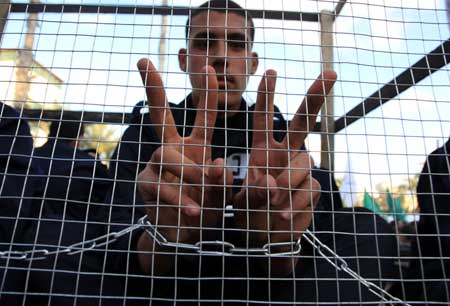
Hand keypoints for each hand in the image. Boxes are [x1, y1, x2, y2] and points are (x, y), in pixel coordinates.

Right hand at [135, 59, 232, 271]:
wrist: (183, 237)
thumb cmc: (204, 208)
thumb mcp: (220, 193)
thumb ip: (224, 179)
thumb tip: (221, 161)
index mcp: (195, 147)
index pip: (202, 115)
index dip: (206, 92)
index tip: (207, 67)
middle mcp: (172, 150)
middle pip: (160, 116)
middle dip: (153, 88)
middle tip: (142, 61)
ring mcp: (155, 165)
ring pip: (165, 154)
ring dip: (187, 170)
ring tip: (204, 188)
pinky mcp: (145, 185)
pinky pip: (160, 186)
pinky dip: (179, 199)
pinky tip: (193, 211)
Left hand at [234, 69, 336, 273]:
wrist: (266, 239)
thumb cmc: (248, 213)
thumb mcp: (235, 198)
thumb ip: (238, 186)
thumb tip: (257, 177)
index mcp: (262, 151)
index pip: (263, 119)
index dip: (267, 96)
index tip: (270, 71)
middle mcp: (284, 155)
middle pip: (302, 122)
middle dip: (315, 97)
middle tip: (331, 72)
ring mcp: (300, 172)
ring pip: (304, 162)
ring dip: (289, 179)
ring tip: (273, 201)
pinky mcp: (312, 191)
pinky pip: (310, 190)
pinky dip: (296, 203)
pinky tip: (284, 217)